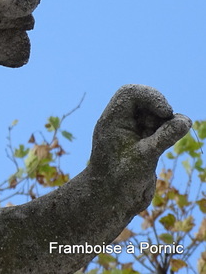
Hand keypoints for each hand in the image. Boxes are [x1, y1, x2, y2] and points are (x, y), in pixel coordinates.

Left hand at [89, 84, 190, 209]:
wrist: (112, 202)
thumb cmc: (120, 180)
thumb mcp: (145, 158)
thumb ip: (164, 138)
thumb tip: (185, 119)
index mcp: (112, 121)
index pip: (129, 93)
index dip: (151, 96)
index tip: (165, 111)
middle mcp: (120, 123)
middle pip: (142, 99)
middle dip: (159, 106)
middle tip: (169, 120)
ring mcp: (132, 133)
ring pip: (152, 113)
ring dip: (165, 118)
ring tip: (173, 132)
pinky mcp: (143, 144)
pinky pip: (158, 127)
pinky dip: (169, 128)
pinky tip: (178, 131)